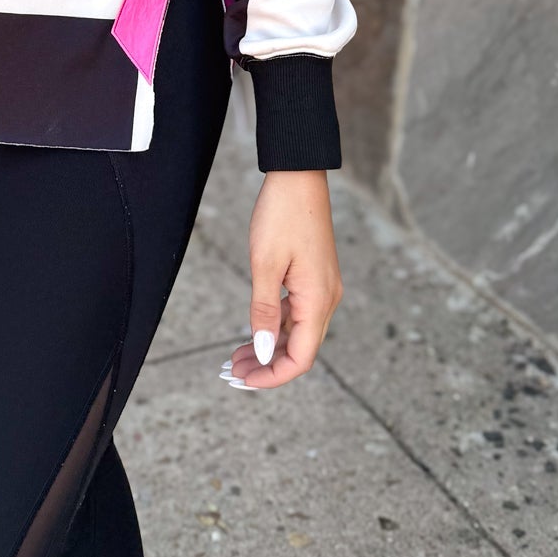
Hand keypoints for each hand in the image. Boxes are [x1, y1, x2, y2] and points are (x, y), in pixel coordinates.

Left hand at [221, 170, 342, 390]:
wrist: (298, 175)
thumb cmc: (281, 214)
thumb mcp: (265, 264)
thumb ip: (265, 311)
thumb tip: (265, 352)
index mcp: (318, 300)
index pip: (301, 358)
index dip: (273, 376)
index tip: (244, 381)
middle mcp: (326, 299)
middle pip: (300, 350)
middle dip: (267, 366)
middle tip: (231, 371)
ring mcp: (322, 288)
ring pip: (297, 333)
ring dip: (269, 348)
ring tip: (236, 356)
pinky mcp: (314, 277)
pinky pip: (297, 313)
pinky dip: (275, 327)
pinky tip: (254, 331)